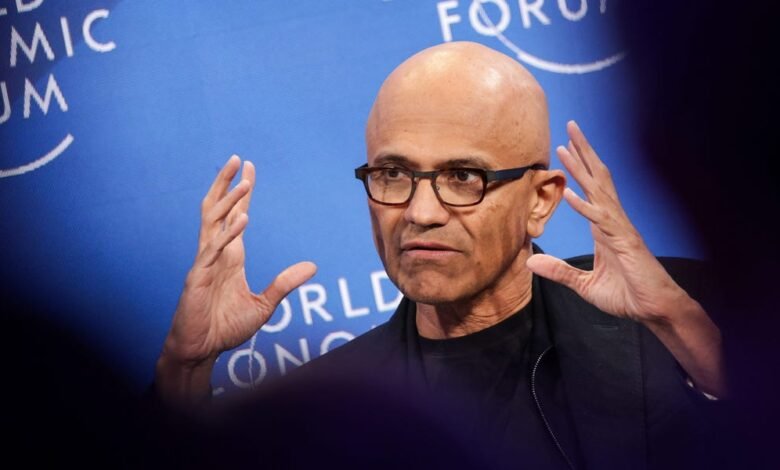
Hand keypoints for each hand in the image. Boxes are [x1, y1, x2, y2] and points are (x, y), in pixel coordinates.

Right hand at [156, 155, 316, 403]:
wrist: (201, 350)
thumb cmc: (225, 327)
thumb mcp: (264, 304)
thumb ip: (285, 283)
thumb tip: (313, 266)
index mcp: (230, 256)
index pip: (235, 215)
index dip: (242, 192)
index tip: (249, 169)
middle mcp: (216, 253)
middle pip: (219, 209)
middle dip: (228, 183)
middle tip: (239, 159)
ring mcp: (205, 263)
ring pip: (213, 222)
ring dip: (228, 201)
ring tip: (244, 182)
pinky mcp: (198, 277)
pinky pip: (212, 250)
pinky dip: (227, 235)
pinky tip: (242, 220)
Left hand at [526, 121, 723, 395]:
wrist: (654, 311)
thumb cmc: (627, 295)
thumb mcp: (584, 285)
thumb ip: (559, 272)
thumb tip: (531, 261)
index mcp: (604, 227)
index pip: (590, 188)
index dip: (578, 167)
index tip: (563, 147)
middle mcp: (612, 221)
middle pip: (597, 178)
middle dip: (584, 152)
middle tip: (571, 126)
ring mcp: (620, 229)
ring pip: (600, 190)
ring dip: (581, 168)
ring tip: (566, 145)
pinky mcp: (625, 243)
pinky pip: (602, 221)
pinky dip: (586, 207)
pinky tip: (571, 193)